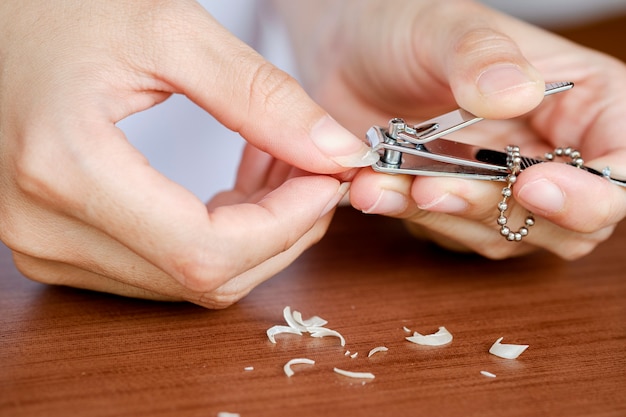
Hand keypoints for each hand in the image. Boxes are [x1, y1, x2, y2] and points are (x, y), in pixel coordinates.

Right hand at [0, 0, 374, 306]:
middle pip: (204, 277)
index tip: (324, 180)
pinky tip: (236, 200)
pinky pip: (164, 270)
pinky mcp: (61, 248)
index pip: (206, 250)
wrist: (1, 28)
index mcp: (65, 168)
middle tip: (313, 176)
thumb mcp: (170, 32)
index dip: (285, 226)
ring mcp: (49, 247)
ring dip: (253, 240)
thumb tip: (332, 151)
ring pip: (189, 282)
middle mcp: (47, 228)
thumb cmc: (64, 11)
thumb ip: (259, 96)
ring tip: (278, 179)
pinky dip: (217, 242)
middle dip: (280, 234)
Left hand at [274, 0, 625, 258]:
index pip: (623, 166)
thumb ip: (480, 57)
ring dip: (443, 216)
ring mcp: (505, 186)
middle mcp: (552, 152)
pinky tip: (373, 188)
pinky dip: (410, 217)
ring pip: (502, 235)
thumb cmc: (406, 28)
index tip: (532, 184)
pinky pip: (448, 232)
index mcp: (584, 102)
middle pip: (568, 223)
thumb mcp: (442, 28)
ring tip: (384, 183)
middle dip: (498, 210)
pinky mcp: (460, 205)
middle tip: (434, 186)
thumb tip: (519, 93)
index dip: (594, 193)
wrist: (348, 56)